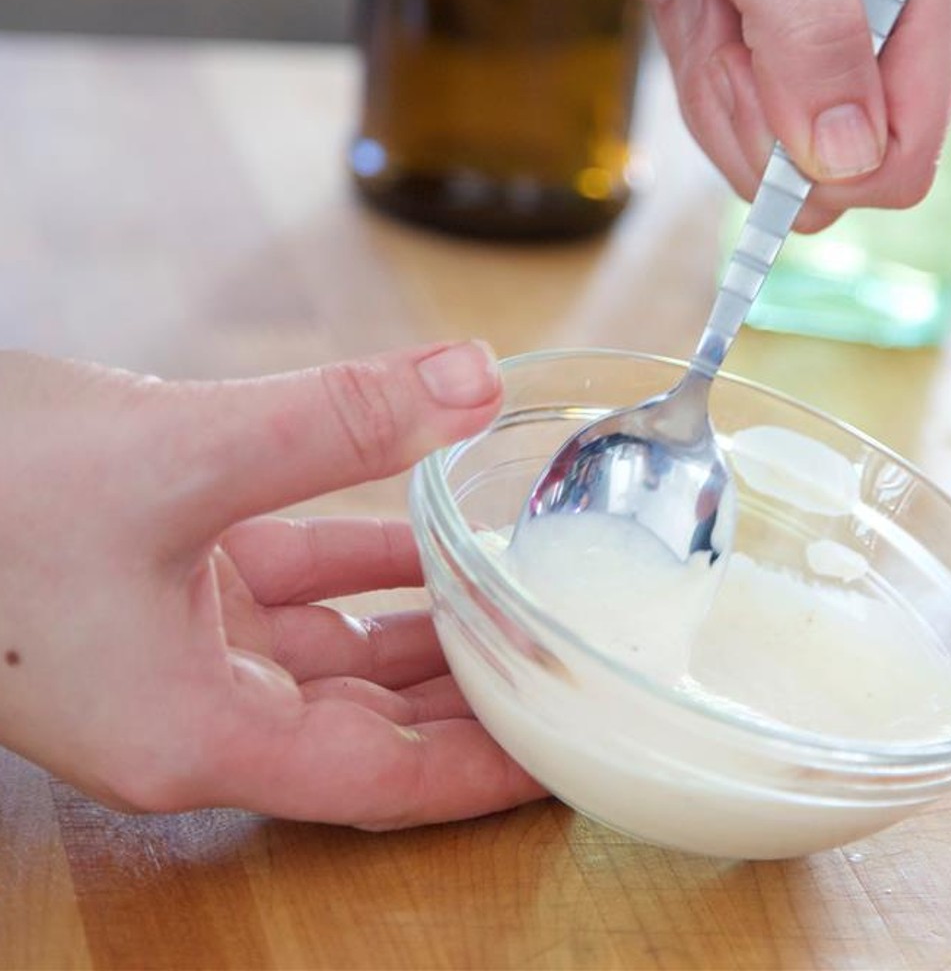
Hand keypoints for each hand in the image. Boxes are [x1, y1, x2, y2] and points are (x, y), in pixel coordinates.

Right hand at [0, 343, 543, 829]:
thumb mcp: (175, 455)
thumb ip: (337, 422)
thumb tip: (472, 379)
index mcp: (199, 733)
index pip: (383, 780)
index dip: (487, 769)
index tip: (575, 744)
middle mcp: (196, 708)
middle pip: (374, 724)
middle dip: (475, 693)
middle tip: (575, 657)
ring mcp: (178, 647)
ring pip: (339, 648)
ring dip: (430, 617)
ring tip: (529, 589)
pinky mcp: (166, 583)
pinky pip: (295, 584)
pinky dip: (366, 559)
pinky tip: (436, 523)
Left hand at [538, 0, 950, 230]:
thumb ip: (811, 26)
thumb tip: (852, 156)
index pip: (910, 141)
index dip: (822, 152)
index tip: (748, 67)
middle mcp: (894, 19)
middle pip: (848, 170)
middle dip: (763, 123)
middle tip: (721, 20)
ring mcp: (838, 50)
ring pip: (795, 167)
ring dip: (724, 105)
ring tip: (704, 5)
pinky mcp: (784, 67)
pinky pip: (755, 142)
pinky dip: (707, 98)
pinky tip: (697, 22)